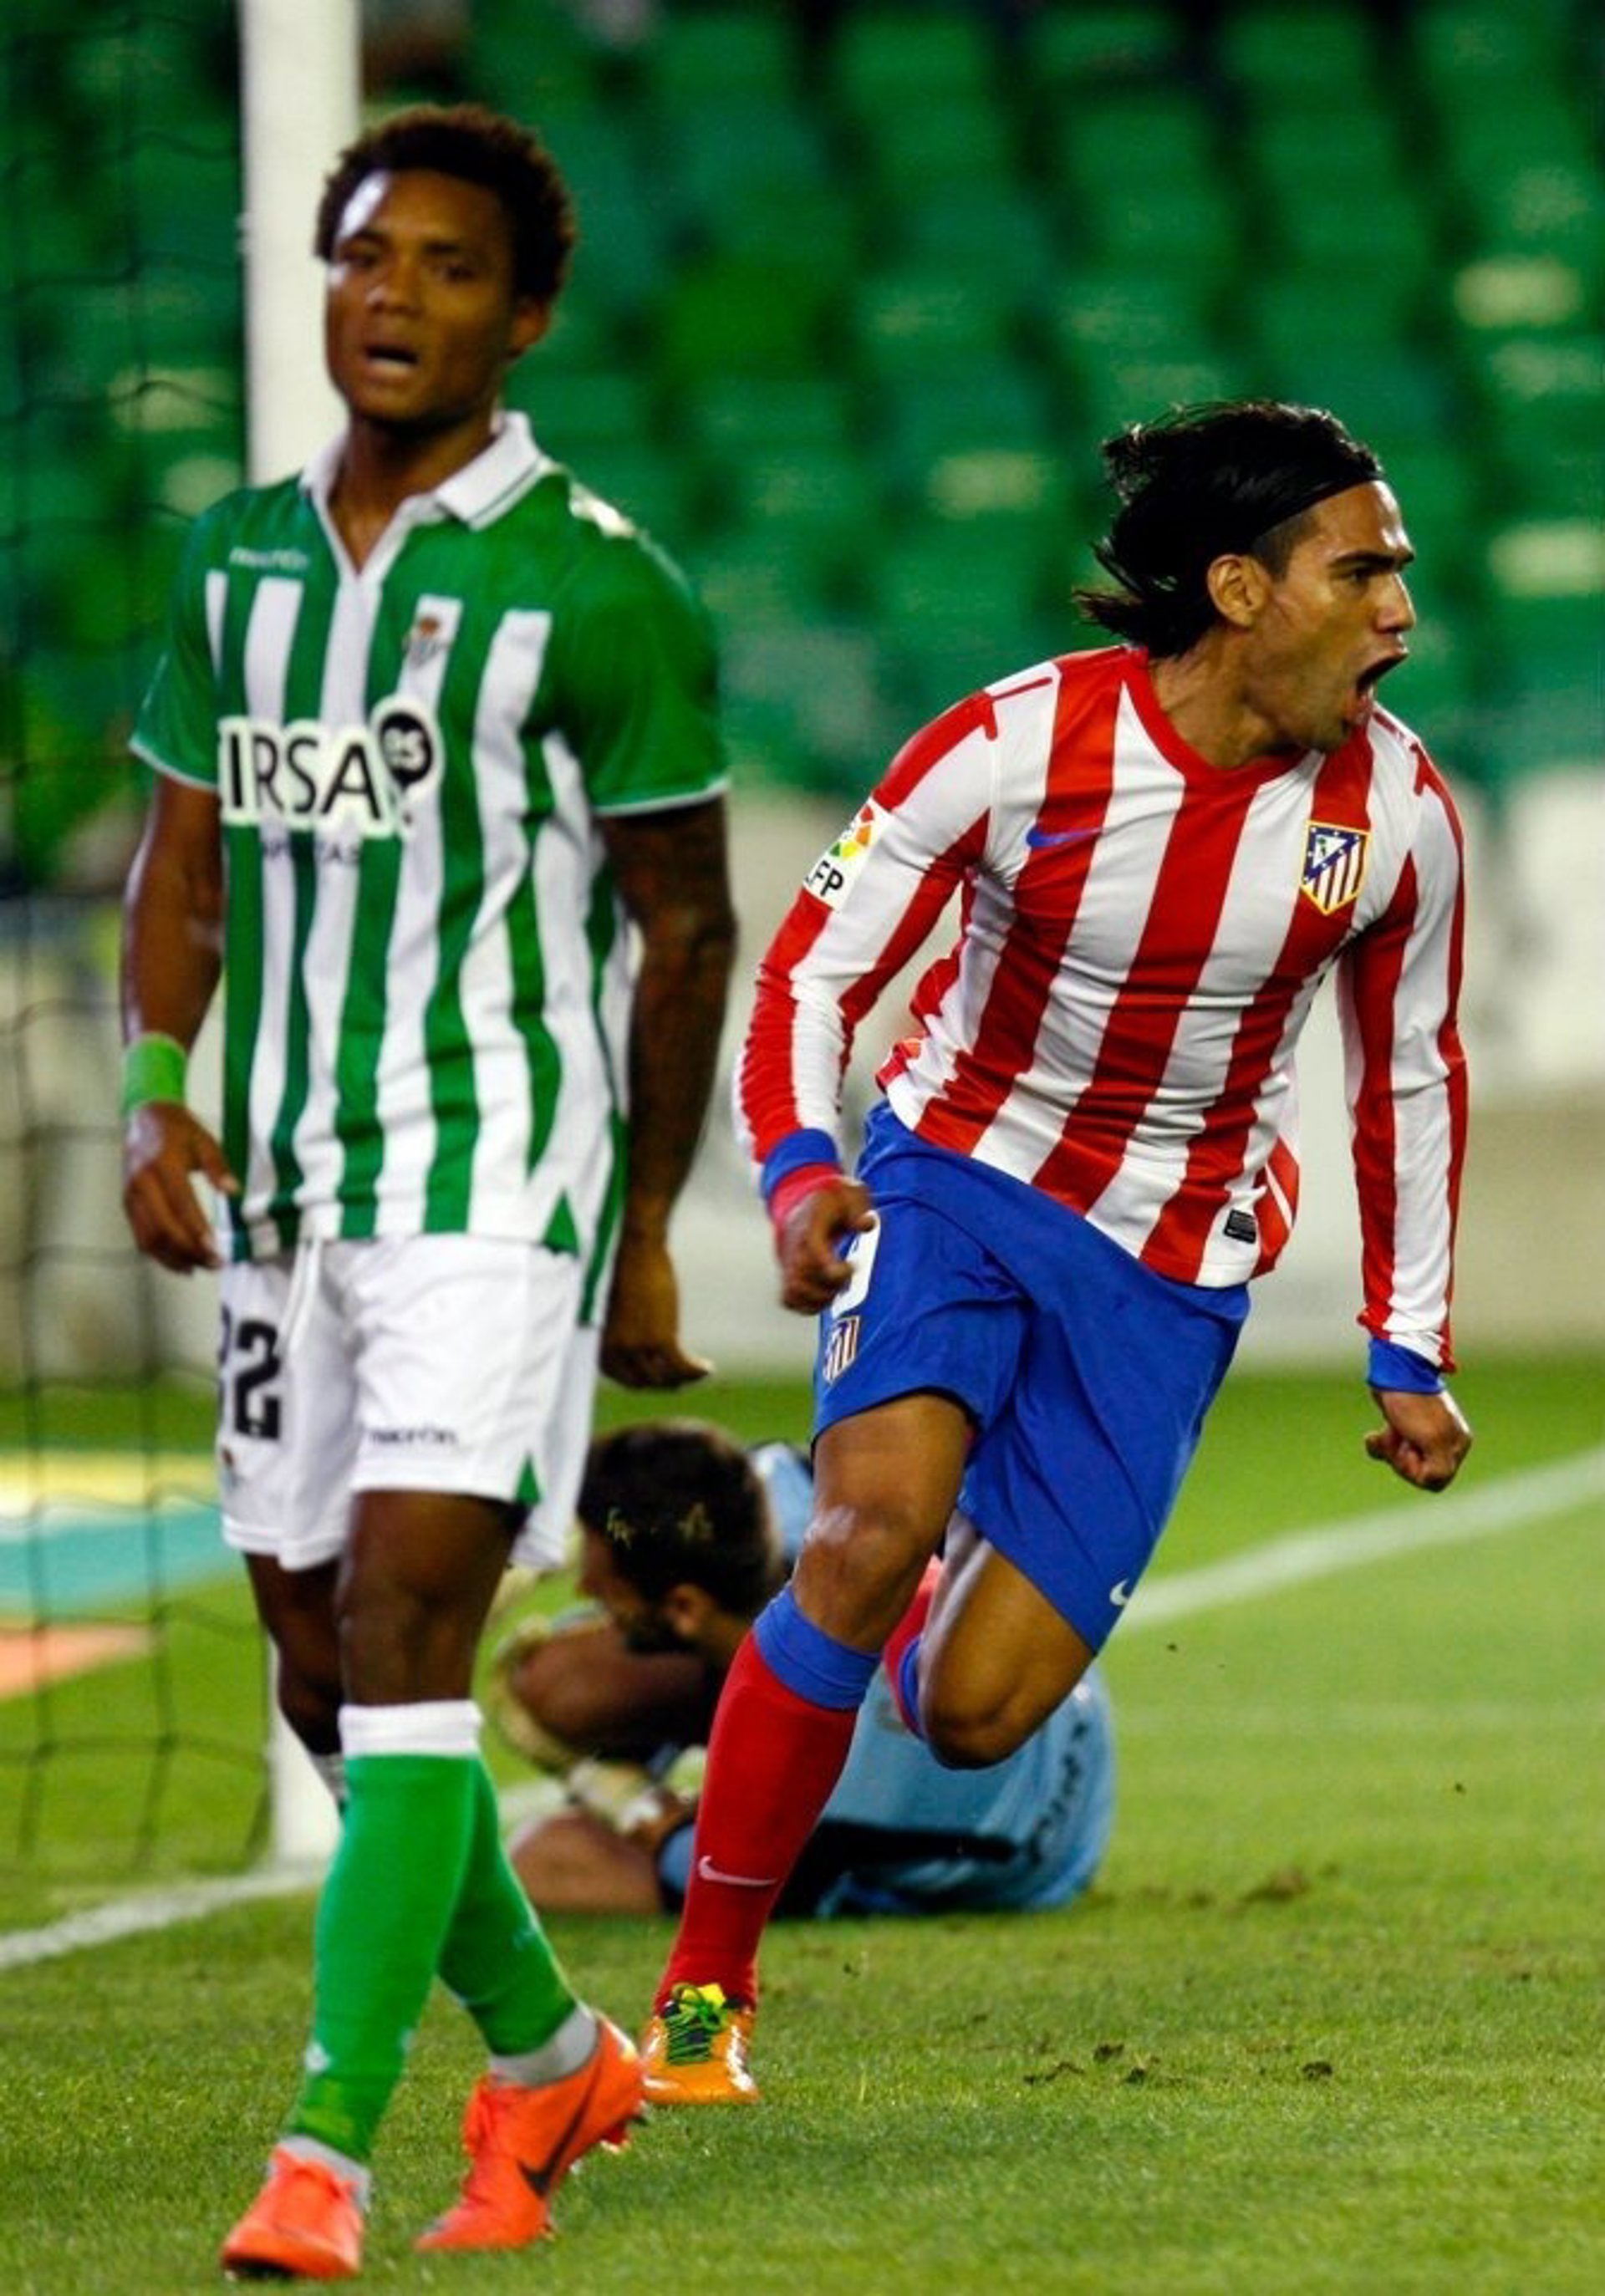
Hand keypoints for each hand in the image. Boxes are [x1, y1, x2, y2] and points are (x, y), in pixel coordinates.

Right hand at [121, 1102, 238, 1271]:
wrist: (143, 1118)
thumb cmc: (179, 1130)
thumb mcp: (204, 1140)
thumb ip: (218, 1166)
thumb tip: (233, 1191)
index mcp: (163, 1165)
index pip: (180, 1204)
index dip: (196, 1230)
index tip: (215, 1249)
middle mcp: (142, 1183)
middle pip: (162, 1227)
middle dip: (188, 1251)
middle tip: (215, 1263)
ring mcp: (131, 1195)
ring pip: (148, 1237)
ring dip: (174, 1258)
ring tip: (201, 1268)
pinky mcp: (127, 1204)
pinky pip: (140, 1235)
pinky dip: (159, 1254)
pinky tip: (181, 1263)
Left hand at [600, 1229, 711, 1387]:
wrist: (636, 1251)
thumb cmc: (626, 1275)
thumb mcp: (620, 1315)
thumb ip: (625, 1336)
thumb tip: (642, 1352)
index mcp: (603, 1349)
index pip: (628, 1381)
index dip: (649, 1383)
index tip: (666, 1378)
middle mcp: (617, 1354)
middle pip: (648, 1383)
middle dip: (667, 1384)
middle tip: (683, 1379)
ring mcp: (638, 1348)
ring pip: (666, 1378)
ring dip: (684, 1379)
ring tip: (699, 1372)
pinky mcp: (661, 1340)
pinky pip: (681, 1366)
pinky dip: (696, 1371)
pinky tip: (708, 1368)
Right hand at [776, 1175, 876, 1313]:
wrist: (802, 1199)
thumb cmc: (833, 1200)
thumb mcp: (850, 1193)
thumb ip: (859, 1209)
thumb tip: (867, 1225)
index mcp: (811, 1226)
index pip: (813, 1249)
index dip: (831, 1267)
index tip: (852, 1267)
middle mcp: (795, 1246)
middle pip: (802, 1276)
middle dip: (829, 1285)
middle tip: (848, 1278)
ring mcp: (789, 1262)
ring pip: (793, 1290)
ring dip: (818, 1298)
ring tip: (837, 1291)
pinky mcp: (789, 1273)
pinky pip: (789, 1299)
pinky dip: (806, 1306)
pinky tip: (826, 1298)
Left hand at [1364, 1386, 1472, 1491]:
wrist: (1394, 1370)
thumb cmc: (1414, 1404)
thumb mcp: (1433, 1439)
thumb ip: (1440, 1468)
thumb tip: (1432, 1482)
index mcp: (1456, 1444)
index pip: (1437, 1479)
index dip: (1417, 1471)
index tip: (1411, 1450)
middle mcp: (1442, 1440)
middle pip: (1418, 1471)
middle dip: (1401, 1458)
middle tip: (1399, 1437)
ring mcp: (1421, 1432)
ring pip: (1401, 1460)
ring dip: (1389, 1449)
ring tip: (1387, 1431)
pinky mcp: (1402, 1425)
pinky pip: (1388, 1448)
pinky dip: (1378, 1444)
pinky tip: (1373, 1435)